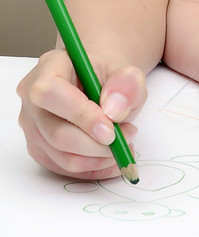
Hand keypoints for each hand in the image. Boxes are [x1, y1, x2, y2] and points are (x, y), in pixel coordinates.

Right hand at [17, 50, 145, 179]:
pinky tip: (111, 154)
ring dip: (100, 156)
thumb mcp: (128, 73)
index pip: (50, 92)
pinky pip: (65, 168)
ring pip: (63, 156)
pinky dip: (95, 166)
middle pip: (57, 133)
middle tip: (127, 135)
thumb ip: (127, 84)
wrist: (100, 84)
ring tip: (123, 141)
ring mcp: (32, 126)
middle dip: (98, 143)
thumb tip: (114, 110)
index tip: (111, 127)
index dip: (81, 114)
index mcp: (49, 67)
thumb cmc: (109, 78)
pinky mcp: (39, 149)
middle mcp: (32, 99)